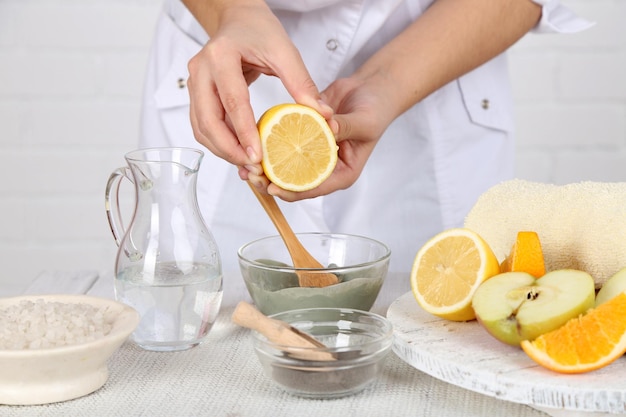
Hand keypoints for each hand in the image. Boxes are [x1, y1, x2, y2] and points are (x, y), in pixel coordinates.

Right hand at [185, 1, 331, 174]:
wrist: (239, 20)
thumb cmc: (259, 31)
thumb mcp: (284, 51)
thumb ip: (301, 83)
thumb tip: (321, 115)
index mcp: (221, 56)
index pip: (232, 101)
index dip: (244, 131)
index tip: (257, 156)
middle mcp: (201, 70)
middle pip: (208, 120)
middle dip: (229, 149)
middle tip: (252, 166)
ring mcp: (195, 83)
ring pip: (201, 127)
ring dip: (222, 150)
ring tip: (247, 165)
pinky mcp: (197, 94)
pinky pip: (203, 125)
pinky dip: (219, 142)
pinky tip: (239, 152)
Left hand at [264, 75, 395, 200]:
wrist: (371, 89)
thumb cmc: (376, 108)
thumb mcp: (365, 120)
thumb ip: (346, 126)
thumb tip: (327, 128)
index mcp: (342, 173)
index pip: (314, 188)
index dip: (292, 190)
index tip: (272, 186)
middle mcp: (325, 167)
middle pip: (295, 182)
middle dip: (272, 182)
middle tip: (252, 176)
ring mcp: (313, 152)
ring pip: (285, 166)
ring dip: (265, 167)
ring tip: (244, 166)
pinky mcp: (304, 137)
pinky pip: (284, 145)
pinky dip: (269, 145)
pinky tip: (251, 143)